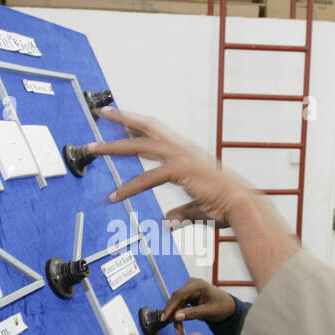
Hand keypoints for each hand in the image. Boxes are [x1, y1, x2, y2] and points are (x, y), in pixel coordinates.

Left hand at [88, 107, 253, 227]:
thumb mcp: (196, 208)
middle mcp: (183, 149)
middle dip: (122, 118)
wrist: (241, 206)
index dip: (137, 124)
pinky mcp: (181, 170)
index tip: (119, 119)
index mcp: (186, 152)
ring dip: (114, 146)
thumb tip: (168, 221)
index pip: (157, 132)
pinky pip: (147, 177)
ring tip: (93, 148)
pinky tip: (114, 196)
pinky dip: (129, 187)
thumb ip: (181, 212)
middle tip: (101, 113)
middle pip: (147, 127)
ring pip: (141, 146)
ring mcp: (182, 157)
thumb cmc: (224, 205)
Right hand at [162, 277, 235, 324]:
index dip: (170, 307)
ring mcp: (189, 289)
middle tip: (173, 328)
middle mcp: (192, 284)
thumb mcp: (209, 312)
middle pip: (176, 299)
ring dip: (175, 317)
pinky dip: (179, 315)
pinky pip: (179, 305)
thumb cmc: (223, 306)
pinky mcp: (188, 295)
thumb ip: (193, 313)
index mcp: (198, 285)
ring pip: (176, 304)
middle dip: (173, 314)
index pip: (179, 295)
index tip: (165, 318)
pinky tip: (179, 325)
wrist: (228, 307)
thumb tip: (176, 316)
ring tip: (178, 330)